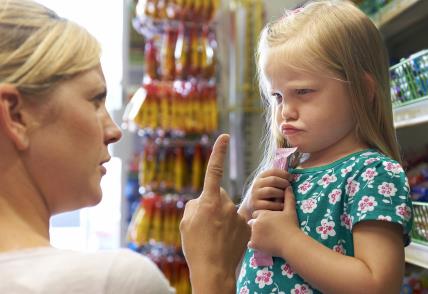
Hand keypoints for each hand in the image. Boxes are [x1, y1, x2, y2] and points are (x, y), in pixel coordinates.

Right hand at [180, 134, 250, 292]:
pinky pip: (237, 220)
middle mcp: (226, 204)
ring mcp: (238, 215)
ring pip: (227, 210)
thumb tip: (203, 200)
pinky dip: (231, 228)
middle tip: (205, 224)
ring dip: (221, 218)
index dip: (219, 152)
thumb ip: (195, 205)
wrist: (213, 270)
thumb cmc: (195, 246)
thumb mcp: (186, 223)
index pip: (214, 171)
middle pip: (218, 196)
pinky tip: (225, 240)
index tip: (224, 136)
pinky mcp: (247, 226)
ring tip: (214, 236)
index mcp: (209, 201)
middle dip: (212, 204)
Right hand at [240, 169, 292, 220]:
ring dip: (281, 194)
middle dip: (284, 183)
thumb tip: (292, 170)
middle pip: (273, 180)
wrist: (253, 208)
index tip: (291, 178)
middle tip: (289, 188)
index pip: (273, 171)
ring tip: (286, 198)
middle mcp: (256, 184)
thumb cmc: (267, 195)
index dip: (284, 174)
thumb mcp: (270, 185)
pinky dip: (278, 205)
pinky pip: (269, 204)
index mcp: (261, 177)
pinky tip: (282, 206)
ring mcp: (255, 195)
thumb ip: (278, 178)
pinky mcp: (256, 205)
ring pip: (271, 191)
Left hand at [248, 186, 300, 257]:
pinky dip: (255, 245)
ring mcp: (254, 234)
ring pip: (251, 233)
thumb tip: (288, 187)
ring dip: (256, 235)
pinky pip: (250, 244)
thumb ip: (288, 198)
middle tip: (267, 231)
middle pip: (252, 223)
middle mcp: (256, 222)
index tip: (269, 222)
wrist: (291, 242)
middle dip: (257, 226)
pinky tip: (262, 245)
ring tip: (266, 238)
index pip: (257, 214)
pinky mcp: (254, 244)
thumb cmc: (291, 226)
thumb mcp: (290, 210)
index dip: (262, 218)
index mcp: (262, 214)